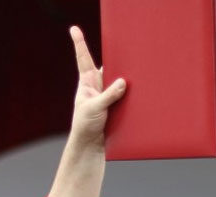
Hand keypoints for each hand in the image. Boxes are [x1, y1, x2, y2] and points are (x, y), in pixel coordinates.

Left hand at [68, 26, 125, 148]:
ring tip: (137, 71)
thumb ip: (108, 95)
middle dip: (115, 57)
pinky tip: (141, 90)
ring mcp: (106, 96)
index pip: (83, 59)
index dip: (79, 44)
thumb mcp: (94, 109)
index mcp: (86, 84)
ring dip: (126, 78)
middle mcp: (96, 87)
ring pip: (118, 80)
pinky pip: (125, 95)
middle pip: (107, 66)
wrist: (90, 147)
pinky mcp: (115, 106)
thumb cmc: (85, 127)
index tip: (74, 29)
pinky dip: (131, 93)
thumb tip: (122, 82)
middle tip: (126, 48)